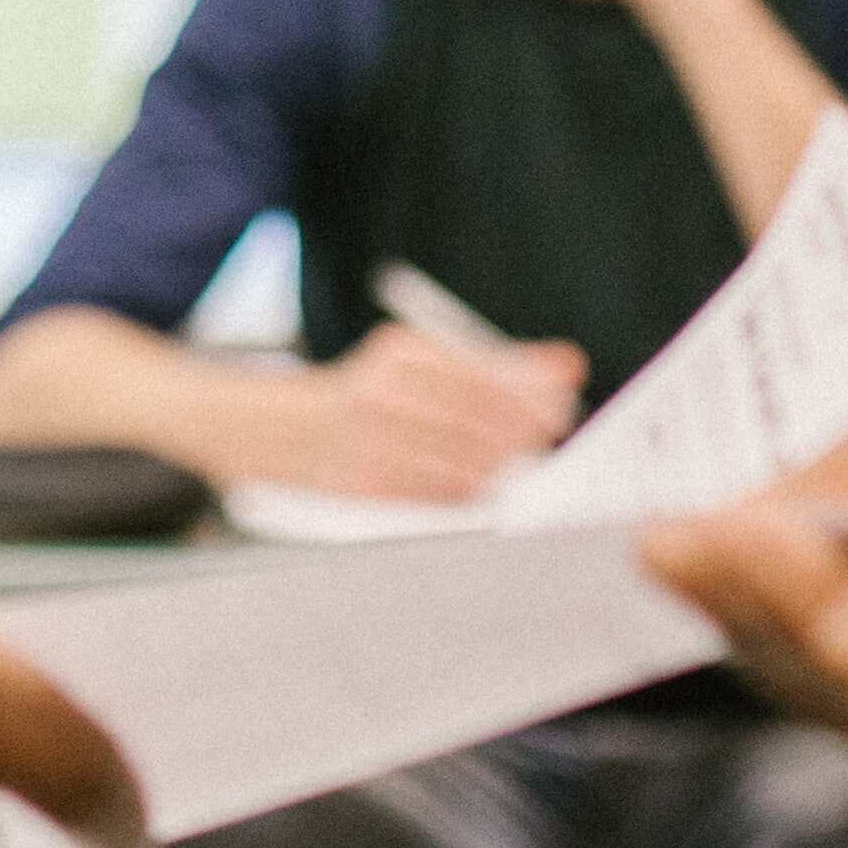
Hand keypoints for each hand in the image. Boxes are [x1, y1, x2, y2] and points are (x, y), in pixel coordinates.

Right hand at [284, 320, 583, 500]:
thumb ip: (493, 362)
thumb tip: (566, 366)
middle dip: (518, 432)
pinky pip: (430, 494)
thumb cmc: (369, 393)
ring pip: (456, 461)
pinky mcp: (358, 486)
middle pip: (472, 417)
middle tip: (545, 438)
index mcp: (398, 353)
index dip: (527, 393)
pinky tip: (480, 485)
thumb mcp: (418, 360)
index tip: (560, 403)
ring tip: (514, 464)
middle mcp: (379, 393)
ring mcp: (366, 442)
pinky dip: (465, 491)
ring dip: (497, 467)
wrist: (281, 429)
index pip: (478, 373)